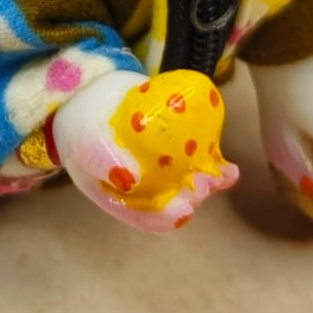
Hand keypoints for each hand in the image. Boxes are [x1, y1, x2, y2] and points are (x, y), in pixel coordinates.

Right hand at [52, 69, 237, 233]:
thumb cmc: (82, 125)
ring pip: (191, 182)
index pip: (149, 219)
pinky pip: (198, 155)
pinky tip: (229, 166)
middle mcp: (147, 189)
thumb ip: (103, 160)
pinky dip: (214, 160)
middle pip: (175, 202)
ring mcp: (164, 167)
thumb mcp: (85, 141)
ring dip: (210, 181)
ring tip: (223, 174)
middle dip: (194, 197)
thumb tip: (129, 181)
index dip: (168, 218)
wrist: (89, 93)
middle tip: (204, 183)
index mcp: (124, 199)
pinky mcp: (177, 144)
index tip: (184, 209)